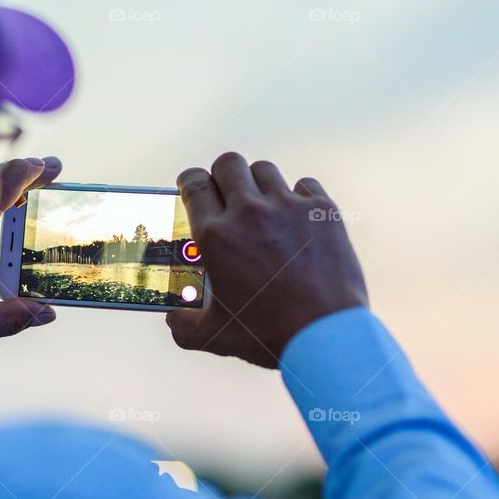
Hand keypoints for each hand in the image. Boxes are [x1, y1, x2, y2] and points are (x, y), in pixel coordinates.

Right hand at [166, 152, 367, 368]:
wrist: (325, 335)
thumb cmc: (268, 335)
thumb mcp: (215, 335)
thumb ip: (185, 326)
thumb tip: (174, 320)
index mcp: (216, 236)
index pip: (193, 183)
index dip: (190, 180)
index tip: (192, 185)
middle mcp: (249, 212)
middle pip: (228, 163)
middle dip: (222, 174)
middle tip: (226, 193)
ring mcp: (288, 207)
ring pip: (264, 170)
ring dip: (258, 184)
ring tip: (262, 205)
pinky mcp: (322, 210)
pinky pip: (304, 184)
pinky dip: (298, 196)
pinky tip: (297, 217)